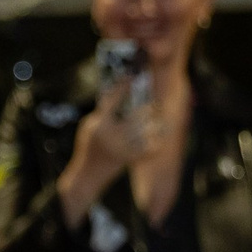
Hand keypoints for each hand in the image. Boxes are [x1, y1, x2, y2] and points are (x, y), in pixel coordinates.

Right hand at [53, 81, 145, 225]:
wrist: (89, 175)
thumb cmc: (88, 147)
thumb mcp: (88, 127)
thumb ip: (103, 112)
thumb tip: (119, 94)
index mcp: (100, 126)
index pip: (113, 101)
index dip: (123, 86)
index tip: (131, 75)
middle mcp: (113, 136)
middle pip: (136, 115)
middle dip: (146, 106)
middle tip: (153, 101)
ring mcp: (124, 149)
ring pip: (147, 130)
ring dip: (155, 121)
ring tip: (159, 115)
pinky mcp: (132, 158)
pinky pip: (152, 146)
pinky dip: (158, 139)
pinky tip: (162, 133)